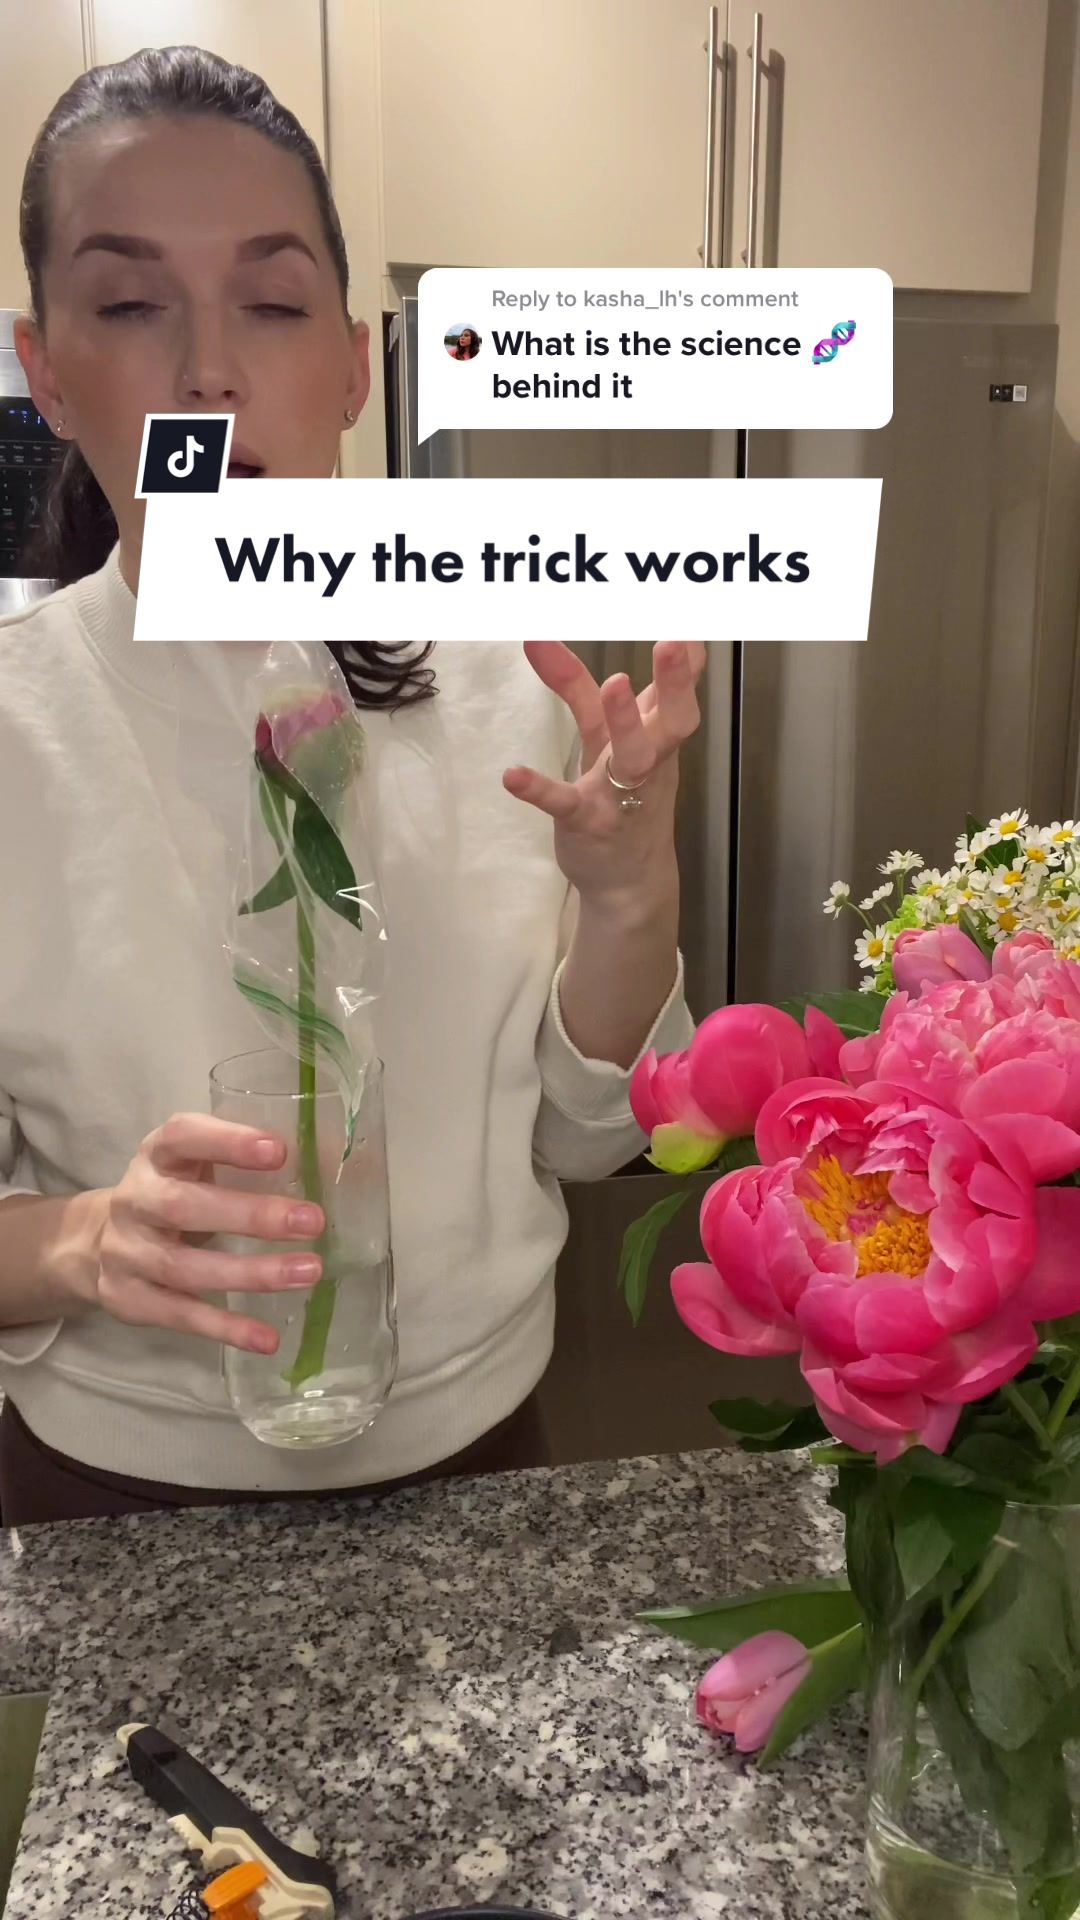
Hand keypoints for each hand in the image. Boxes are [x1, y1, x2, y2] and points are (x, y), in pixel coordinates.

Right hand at [94, 1115, 324, 1353]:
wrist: (98, 1240)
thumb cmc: (173, 1191)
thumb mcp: (195, 1164)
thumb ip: (244, 1162)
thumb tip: (329, 1158)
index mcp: (156, 1155)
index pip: (182, 1137)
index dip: (227, 1142)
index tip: (279, 1151)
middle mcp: (134, 1200)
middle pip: (182, 1206)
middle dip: (250, 1215)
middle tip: (312, 1221)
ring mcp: (126, 1253)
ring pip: (183, 1268)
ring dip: (251, 1274)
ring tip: (308, 1272)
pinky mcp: (128, 1299)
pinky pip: (180, 1316)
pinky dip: (226, 1329)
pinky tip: (268, 1340)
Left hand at [503, 641, 704, 909]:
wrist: (628, 882)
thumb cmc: (623, 798)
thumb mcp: (608, 741)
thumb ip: (585, 691)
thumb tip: (545, 639)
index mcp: (659, 739)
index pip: (678, 694)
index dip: (687, 662)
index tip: (689, 625)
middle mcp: (649, 762)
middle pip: (673, 721)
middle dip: (675, 683)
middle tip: (672, 642)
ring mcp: (621, 794)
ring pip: (632, 757)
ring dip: (625, 721)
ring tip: (614, 683)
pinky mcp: (587, 823)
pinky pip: (566, 804)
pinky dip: (540, 789)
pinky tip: (512, 775)